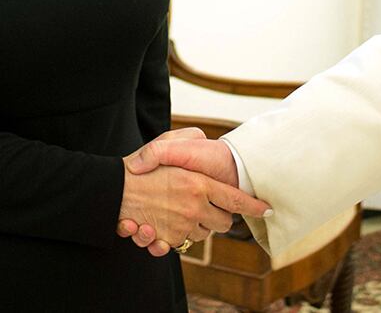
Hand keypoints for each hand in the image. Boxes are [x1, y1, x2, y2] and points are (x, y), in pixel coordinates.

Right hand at [116, 131, 270, 255]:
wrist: (113, 189)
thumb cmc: (141, 164)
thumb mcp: (166, 142)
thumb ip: (189, 139)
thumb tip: (204, 138)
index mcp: (199, 184)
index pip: (236, 200)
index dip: (253, 207)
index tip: (267, 209)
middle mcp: (194, 208)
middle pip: (222, 223)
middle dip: (220, 217)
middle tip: (209, 205)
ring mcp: (181, 225)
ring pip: (203, 234)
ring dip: (198, 226)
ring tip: (185, 212)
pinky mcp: (167, 238)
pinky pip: (182, 243)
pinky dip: (179, 237)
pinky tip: (169, 226)